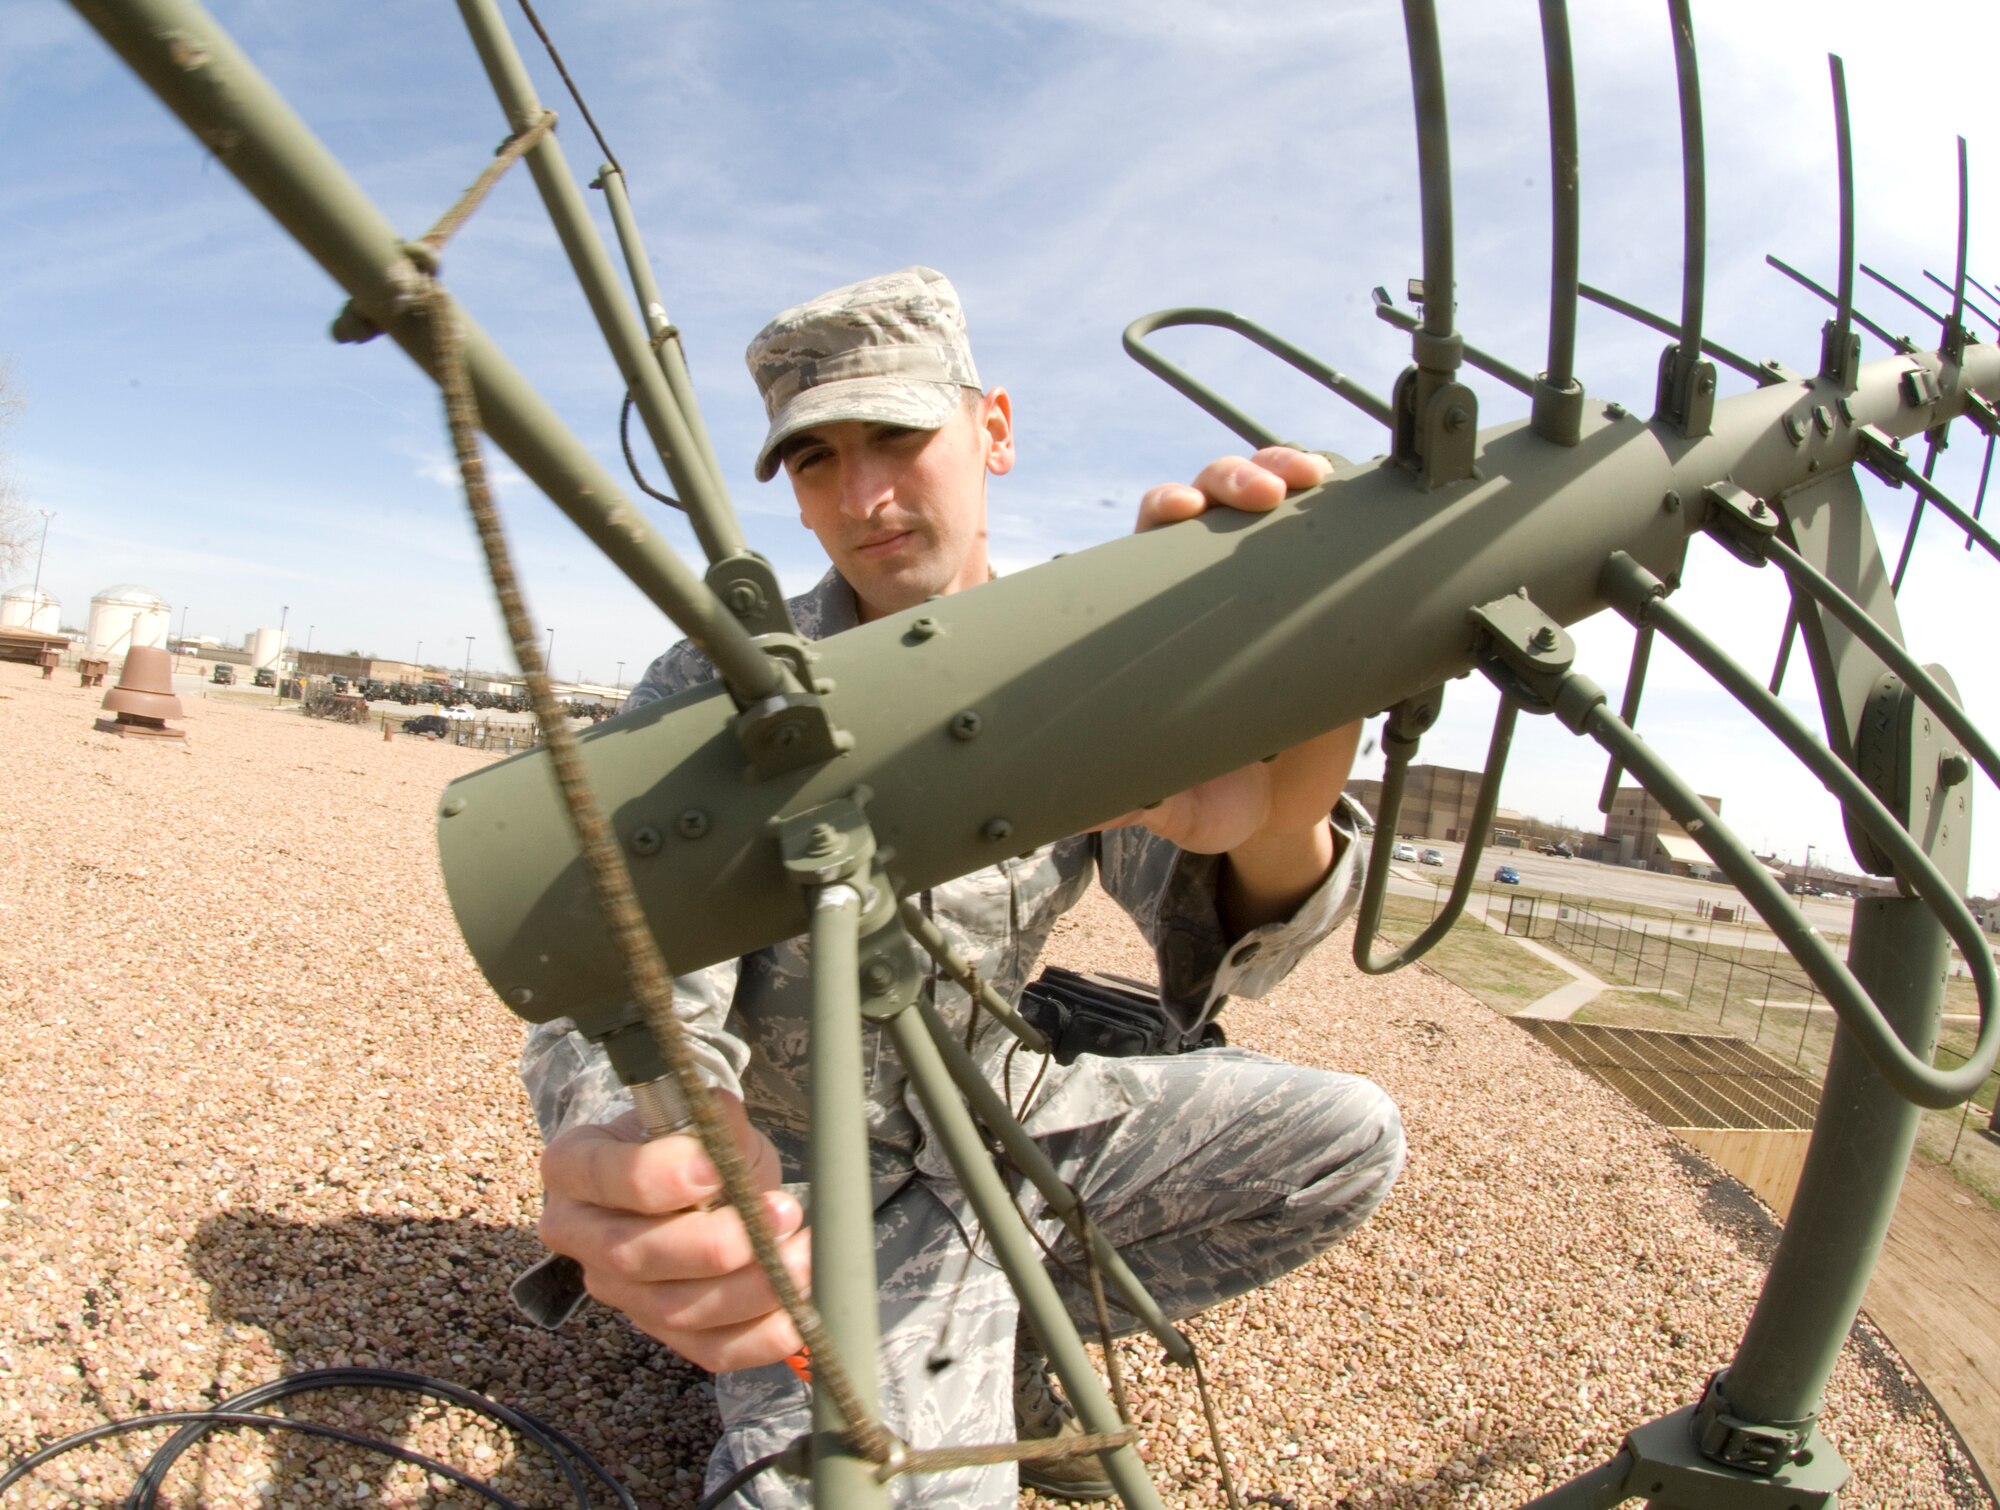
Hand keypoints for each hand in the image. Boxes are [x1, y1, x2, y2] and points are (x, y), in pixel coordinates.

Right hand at [537, 1096, 809, 1371]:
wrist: (700, 1180)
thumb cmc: (692, 1145)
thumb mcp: (701, 1118)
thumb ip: (712, 1120)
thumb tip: (726, 1131)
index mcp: (575, 1167)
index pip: (601, 1177)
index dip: (657, 1178)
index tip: (714, 1168)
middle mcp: (582, 1236)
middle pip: (633, 1256)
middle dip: (714, 1243)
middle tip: (780, 1213)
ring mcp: (619, 1292)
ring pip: (674, 1310)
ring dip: (750, 1288)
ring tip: (803, 1253)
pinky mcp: (663, 1331)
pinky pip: (709, 1349)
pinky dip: (761, 1337)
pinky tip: (800, 1309)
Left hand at [1098, 446, 1357, 928]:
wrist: (1286, 814)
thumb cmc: (1213, 795)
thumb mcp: (1174, 800)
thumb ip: (1131, 799)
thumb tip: (1078, 810)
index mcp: (1162, 614)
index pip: (1153, 538)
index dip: (1165, 509)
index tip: (1179, 511)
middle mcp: (1216, 586)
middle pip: (1213, 499)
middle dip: (1230, 477)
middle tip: (1256, 495)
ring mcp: (1276, 583)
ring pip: (1275, 499)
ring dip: (1286, 469)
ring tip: (1307, 478)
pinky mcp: (1331, 596)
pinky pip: (1335, 531)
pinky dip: (1344, 499)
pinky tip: (1352, 489)